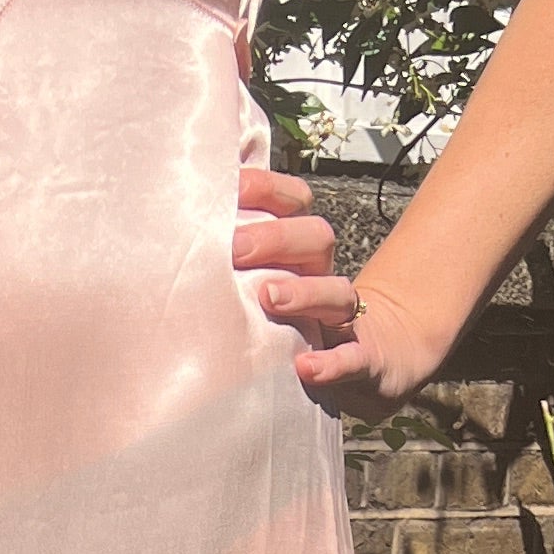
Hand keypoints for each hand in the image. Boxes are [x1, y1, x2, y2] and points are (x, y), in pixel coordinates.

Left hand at [233, 162, 441, 415]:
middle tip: (234, 248)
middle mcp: (321, 277)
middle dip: (275, 238)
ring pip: (337, 293)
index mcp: (299, 250)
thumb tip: (182, 219)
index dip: (267, 188)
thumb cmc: (292, 318)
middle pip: (316, 238)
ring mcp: (341, 319)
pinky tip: (305, 366)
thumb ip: (231, 252)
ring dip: (304, 293)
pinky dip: (332, 364)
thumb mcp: (264, 277)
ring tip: (269, 298)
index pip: (294, 202)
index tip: (230, 187)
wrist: (370, 358)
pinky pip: (352, 359)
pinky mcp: (360, 361)